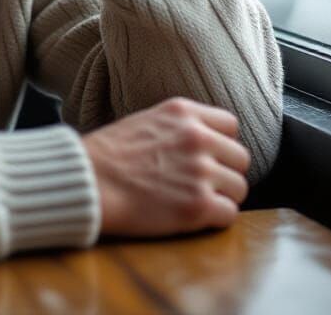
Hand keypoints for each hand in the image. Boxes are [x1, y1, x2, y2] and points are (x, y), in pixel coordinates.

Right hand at [81, 97, 249, 237]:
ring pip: (239, 188)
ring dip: (222, 196)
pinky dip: (215, 219)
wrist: (89, 180)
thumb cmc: (108, 154)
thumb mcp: (147, 119)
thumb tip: (203, 140)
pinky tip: (194, 216)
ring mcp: (200, 171)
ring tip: (196, 200)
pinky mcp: (198, 205)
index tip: (209, 157)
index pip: (231, 125)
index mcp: (183, 112)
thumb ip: (179, 126)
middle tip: (204, 183)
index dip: (222, 144)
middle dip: (225, 172)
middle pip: (240, 158)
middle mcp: (198, 137)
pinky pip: (230, 214)